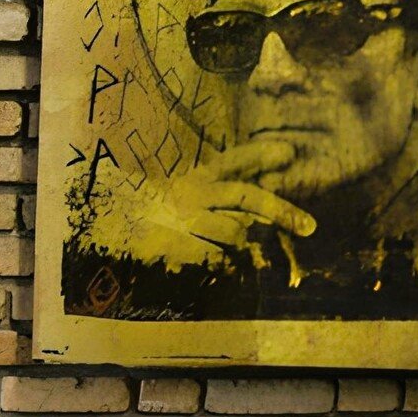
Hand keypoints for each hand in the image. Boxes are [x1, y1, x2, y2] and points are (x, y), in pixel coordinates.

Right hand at [94, 138, 317, 271]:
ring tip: (232, 251)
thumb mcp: (188, 198)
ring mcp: (183, 217)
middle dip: (281, 211)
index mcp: (196, 178)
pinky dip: (221, 262)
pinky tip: (216, 264)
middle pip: (245, 196)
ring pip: (235, 232)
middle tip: (310, 227)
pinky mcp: (175, 241)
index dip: (260, 155)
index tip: (289, 151)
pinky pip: (216, 256)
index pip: (233, 161)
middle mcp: (192, 193)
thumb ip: (223, 198)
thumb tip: (261, 212)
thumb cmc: (153, 218)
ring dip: (241, 244)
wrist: (107, 232)